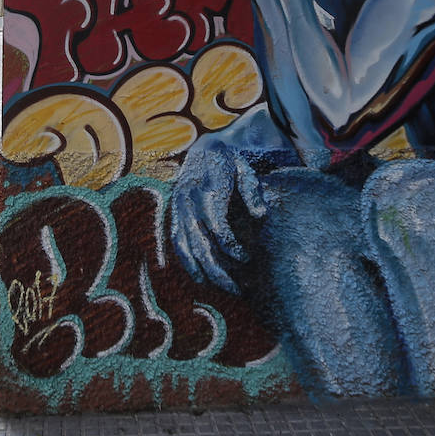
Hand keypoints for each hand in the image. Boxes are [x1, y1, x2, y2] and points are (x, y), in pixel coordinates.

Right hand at [170, 133, 252, 293]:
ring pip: (186, 246)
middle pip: (200, 242)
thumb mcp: (245, 169)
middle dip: (218, 268)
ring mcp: (178, 207)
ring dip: (204, 271)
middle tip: (238, 288)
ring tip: (224, 288)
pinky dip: (187, 262)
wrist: (202, 148)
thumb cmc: (229, 163)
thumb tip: (261, 215)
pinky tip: (200, 277)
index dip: (230, 244)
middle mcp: (188, 198)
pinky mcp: (173, 214)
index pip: (216, 224)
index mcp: (208, 187)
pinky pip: (177, 241)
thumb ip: (253, 191)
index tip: (246, 257)